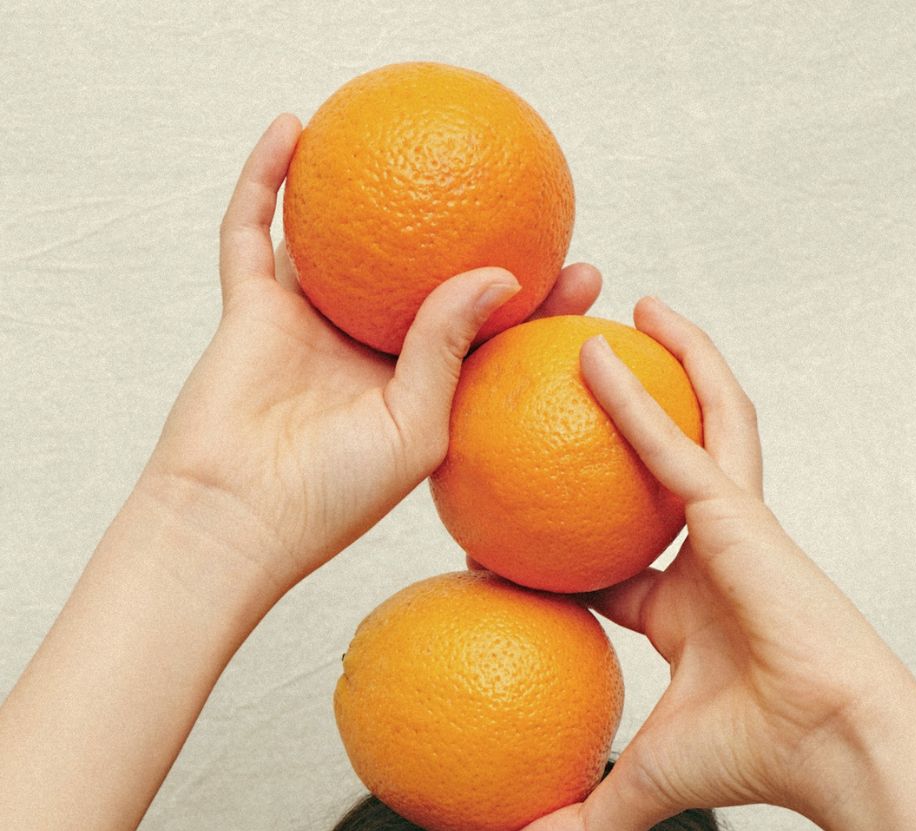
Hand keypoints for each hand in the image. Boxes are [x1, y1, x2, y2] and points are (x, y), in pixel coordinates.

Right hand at [139, 114, 601, 595]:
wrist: (235, 519)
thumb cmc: (333, 497)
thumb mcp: (417, 430)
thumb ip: (449, 351)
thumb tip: (500, 274)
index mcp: (415, 389)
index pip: (484, 335)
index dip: (534, 304)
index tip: (584, 272)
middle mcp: (366, 352)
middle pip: (422, 278)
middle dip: (470, 237)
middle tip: (523, 196)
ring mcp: (309, 327)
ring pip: (340, 245)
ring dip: (363, 195)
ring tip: (404, 138)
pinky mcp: (252, 311)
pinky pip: (253, 232)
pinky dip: (266, 180)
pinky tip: (293, 128)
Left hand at [504, 298, 915, 830]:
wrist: (835, 751)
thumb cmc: (757, 760)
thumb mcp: (642, 780)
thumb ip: (582, 819)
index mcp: (683, 604)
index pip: (612, 556)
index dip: (561, 536)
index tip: (503, 516)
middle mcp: (707, 549)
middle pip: (663, 461)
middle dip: (633, 410)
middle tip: (578, 367)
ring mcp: (728, 520)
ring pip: (694, 421)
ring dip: (663, 363)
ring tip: (623, 311)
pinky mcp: (738, 508)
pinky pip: (678, 440)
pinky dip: (640, 395)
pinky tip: (600, 350)